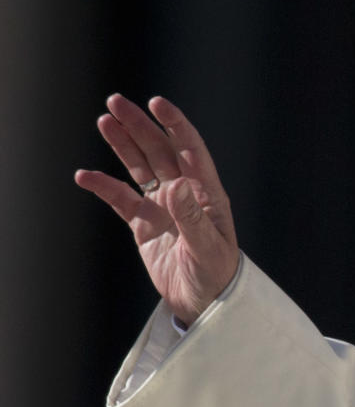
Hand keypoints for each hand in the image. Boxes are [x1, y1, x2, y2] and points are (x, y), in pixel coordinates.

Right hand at [75, 94, 239, 326]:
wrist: (204, 303)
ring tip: (105, 121)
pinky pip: (122, 200)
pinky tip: (86, 175)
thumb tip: (177, 185)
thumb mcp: (207, 248)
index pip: (190, 149)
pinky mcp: (144, 225)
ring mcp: (163, 207)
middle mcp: (185, 193)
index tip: (157, 103)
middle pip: (160, 151)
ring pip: (141, 168)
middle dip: (140, 126)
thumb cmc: (216, 275)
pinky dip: (105, 187)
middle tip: (116, 103)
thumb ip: (192, 217)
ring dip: (124, 145)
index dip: (175, 124)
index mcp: (207, 193)